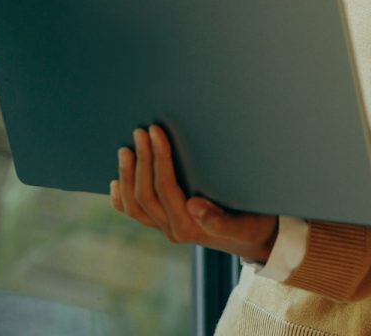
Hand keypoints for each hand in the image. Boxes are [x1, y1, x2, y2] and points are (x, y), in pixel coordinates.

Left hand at [110, 124, 279, 262]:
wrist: (255, 240)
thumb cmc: (253, 223)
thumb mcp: (245, 222)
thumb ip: (221, 220)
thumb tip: (194, 206)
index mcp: (190, 226)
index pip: (165, 188)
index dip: (158, 158)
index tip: (156, 131)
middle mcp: (173, 230)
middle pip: (146, 194)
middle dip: (142, 160)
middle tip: (140, 131)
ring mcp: (166, 228)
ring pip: (135, 206)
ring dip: (127, 175)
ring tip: (125, 149)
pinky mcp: (163, 223)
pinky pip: (136, 215)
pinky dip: (121, 199)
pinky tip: (115, 182)